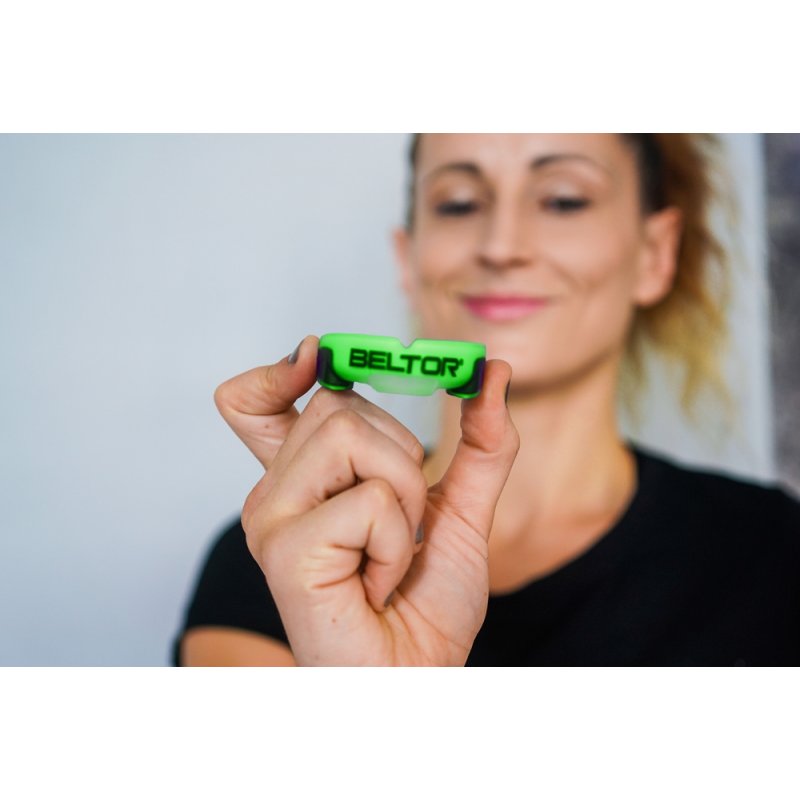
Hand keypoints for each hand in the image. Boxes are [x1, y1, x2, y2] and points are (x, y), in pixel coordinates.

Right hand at [214, 335, 518, 664]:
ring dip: (403, 497)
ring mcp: (272, 519)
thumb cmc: (425, 604)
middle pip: (337, 404)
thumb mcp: (462, 510)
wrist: (415, 679)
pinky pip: (368, 500)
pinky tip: (376, 581)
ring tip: (387, 554)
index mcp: (303, 481)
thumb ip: (479, 443)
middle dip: (400, 457)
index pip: (252, 403)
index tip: (316, 354)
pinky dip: (396, 542)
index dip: (278, 370)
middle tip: (400, 524)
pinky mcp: (284, 550)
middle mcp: (275, 493)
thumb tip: (494, 372)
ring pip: (353, 437)